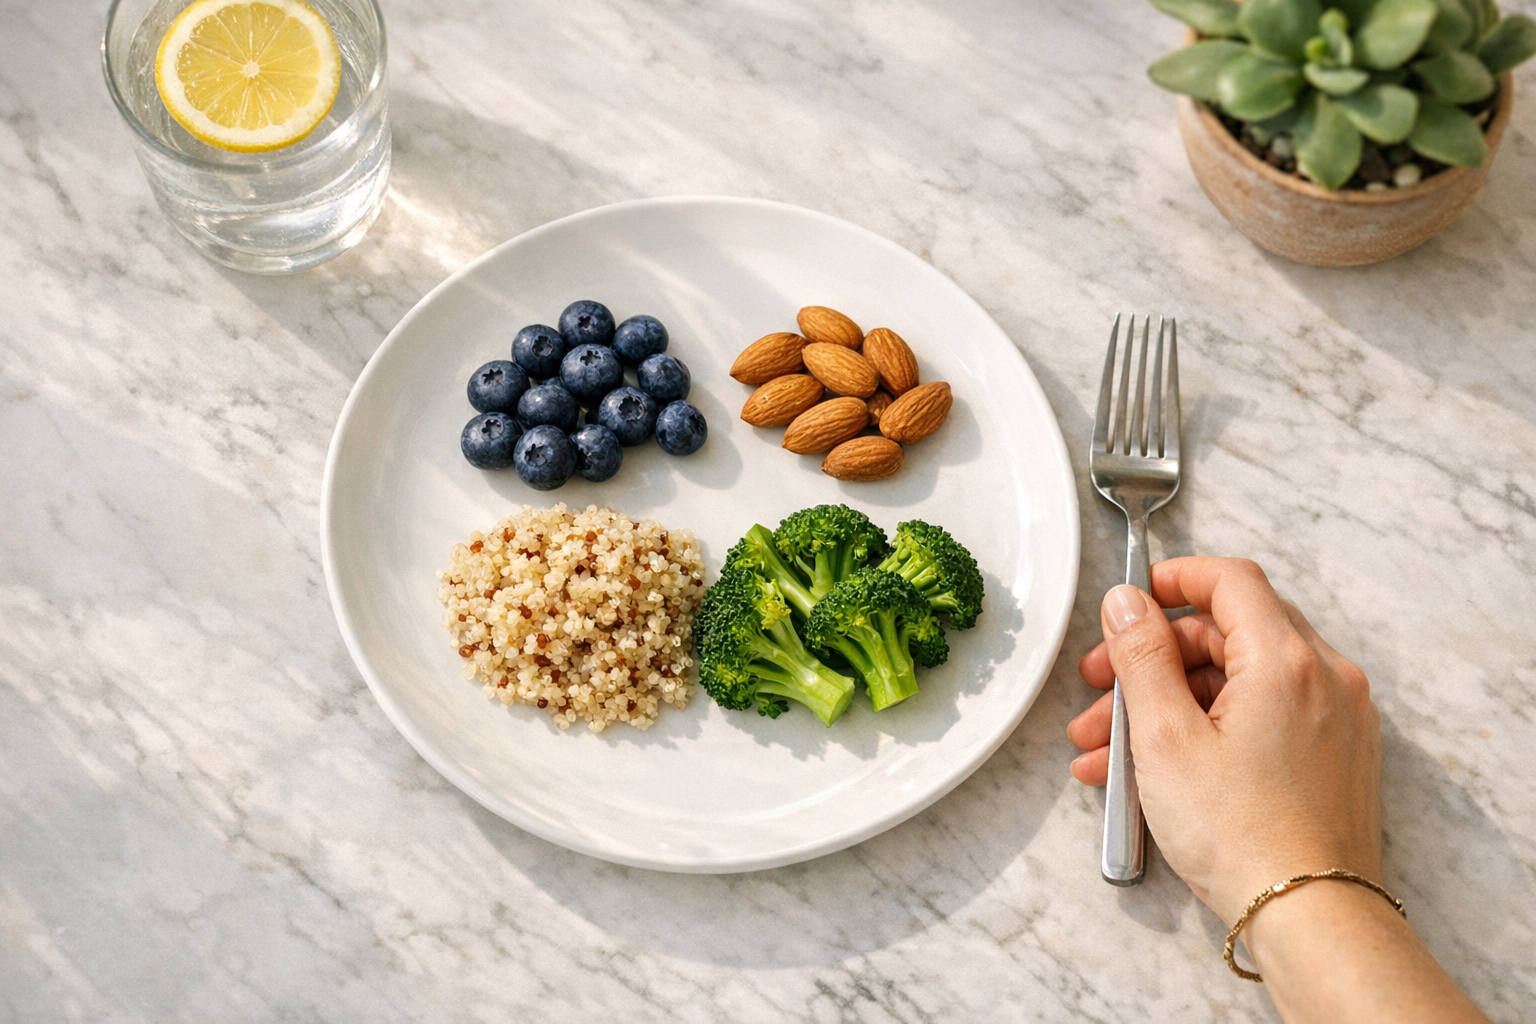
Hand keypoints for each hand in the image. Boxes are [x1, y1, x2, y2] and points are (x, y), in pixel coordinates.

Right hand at [1067, 557, 1380, 924]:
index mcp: (1287, 660)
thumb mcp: (1165, 737)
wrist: (1309, 919)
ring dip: (1168, 704)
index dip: (1173, 579)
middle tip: (1100, 687)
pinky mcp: (1334, 756)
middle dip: (1153, 658)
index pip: (1230, 580)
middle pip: (1228, 633)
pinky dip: (1208, 730)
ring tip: (1107, 750)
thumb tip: (1127, 601)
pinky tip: (1153, 772)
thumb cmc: (1243, 836)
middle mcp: (1325, 678)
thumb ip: (1141, 656)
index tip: (1132, 600)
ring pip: (1237, 683)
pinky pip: (1262, 718)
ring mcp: (1336, 719)